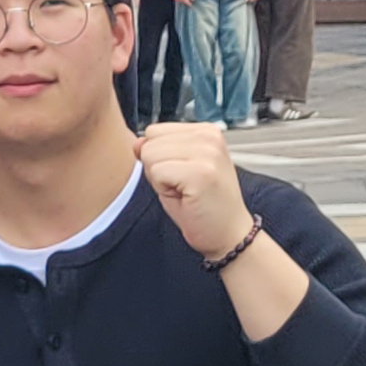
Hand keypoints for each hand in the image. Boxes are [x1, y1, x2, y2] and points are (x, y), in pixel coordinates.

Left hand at [136, 123, 258, 261]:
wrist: (229, 234)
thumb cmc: (204, 206)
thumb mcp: (177, 169)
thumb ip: (158, 150)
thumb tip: (137, 142)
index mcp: (206, 131)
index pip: (154, 130)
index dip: (159, 157)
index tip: (182, 174)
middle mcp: (210, 137)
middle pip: (150, 142)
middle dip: (158, 168)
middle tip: (183, 186)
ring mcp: (207, 153)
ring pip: (150, 155)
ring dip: (160, 180)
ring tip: (184, 191)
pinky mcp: (201, 173)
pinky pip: (156, 173)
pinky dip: (163, 190)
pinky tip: (185, 197)